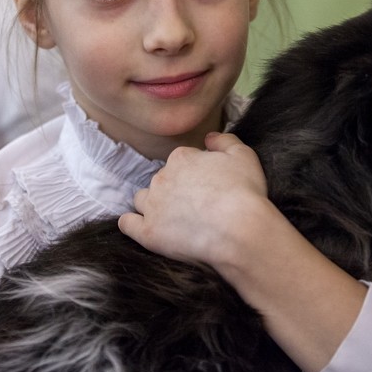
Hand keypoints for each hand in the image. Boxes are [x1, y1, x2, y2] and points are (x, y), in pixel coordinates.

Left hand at [118, 132, 267, 268]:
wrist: (239, 229)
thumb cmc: (244, 191)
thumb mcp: (243, 155)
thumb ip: (224, 141)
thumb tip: (209, 138)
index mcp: (181, 158)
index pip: (182, 161)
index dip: (195, 173)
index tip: (207, 185)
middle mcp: (161, 178)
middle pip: (162, 180)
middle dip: (174, 188)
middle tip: (195, 204)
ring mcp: (153, 206)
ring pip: (142, 199)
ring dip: (152, 203)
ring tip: (169, 216)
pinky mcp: (149, 232)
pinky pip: (128, 224)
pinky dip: (131, 223)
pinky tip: (138, 225)